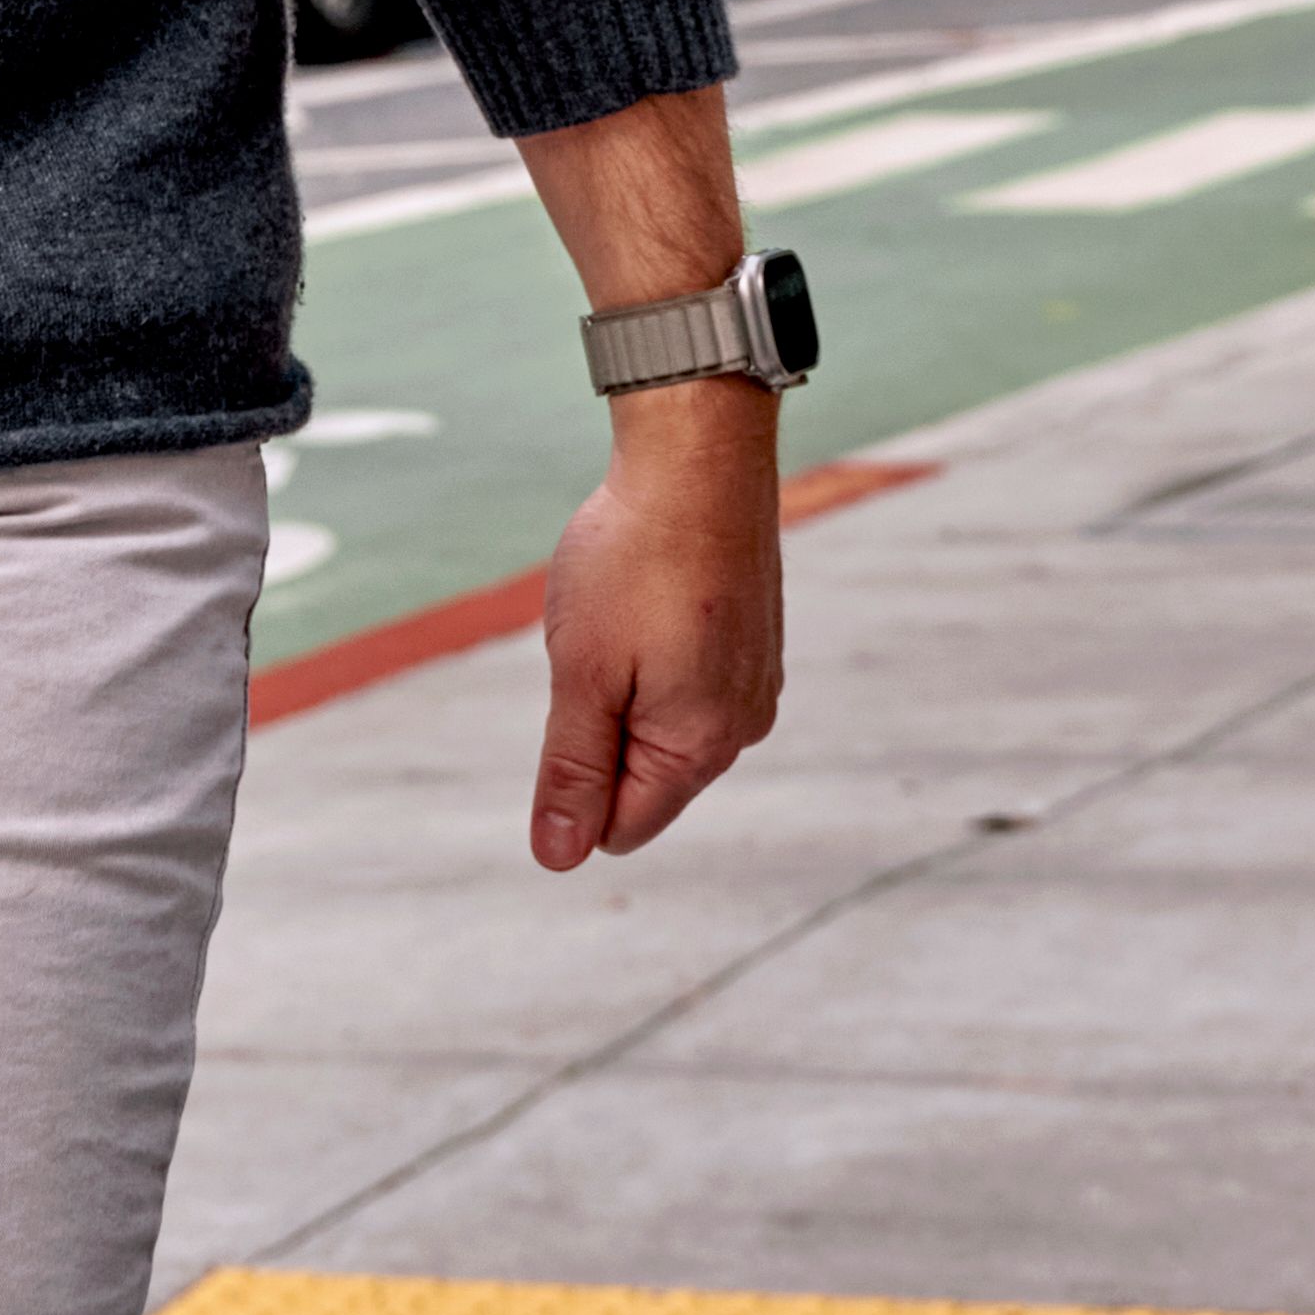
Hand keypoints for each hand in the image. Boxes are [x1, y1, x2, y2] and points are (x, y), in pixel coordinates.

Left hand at [530, 388, 785, 871]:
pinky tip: (653, 595)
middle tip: (598, 647)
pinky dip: (657, 652)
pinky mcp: (755, 642)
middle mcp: (743, 726)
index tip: (573, 699)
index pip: (620, 828)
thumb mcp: (583, 675)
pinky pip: (689, 681)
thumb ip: (574, 773)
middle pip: (644, 779)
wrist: (701, 456)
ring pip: (665, 726)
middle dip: (604, 727)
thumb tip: (559, 858)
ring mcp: (755, 682)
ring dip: (628, 686)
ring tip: (628, 614)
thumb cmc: (634, 562)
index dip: (575, 780)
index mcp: (701, 747)